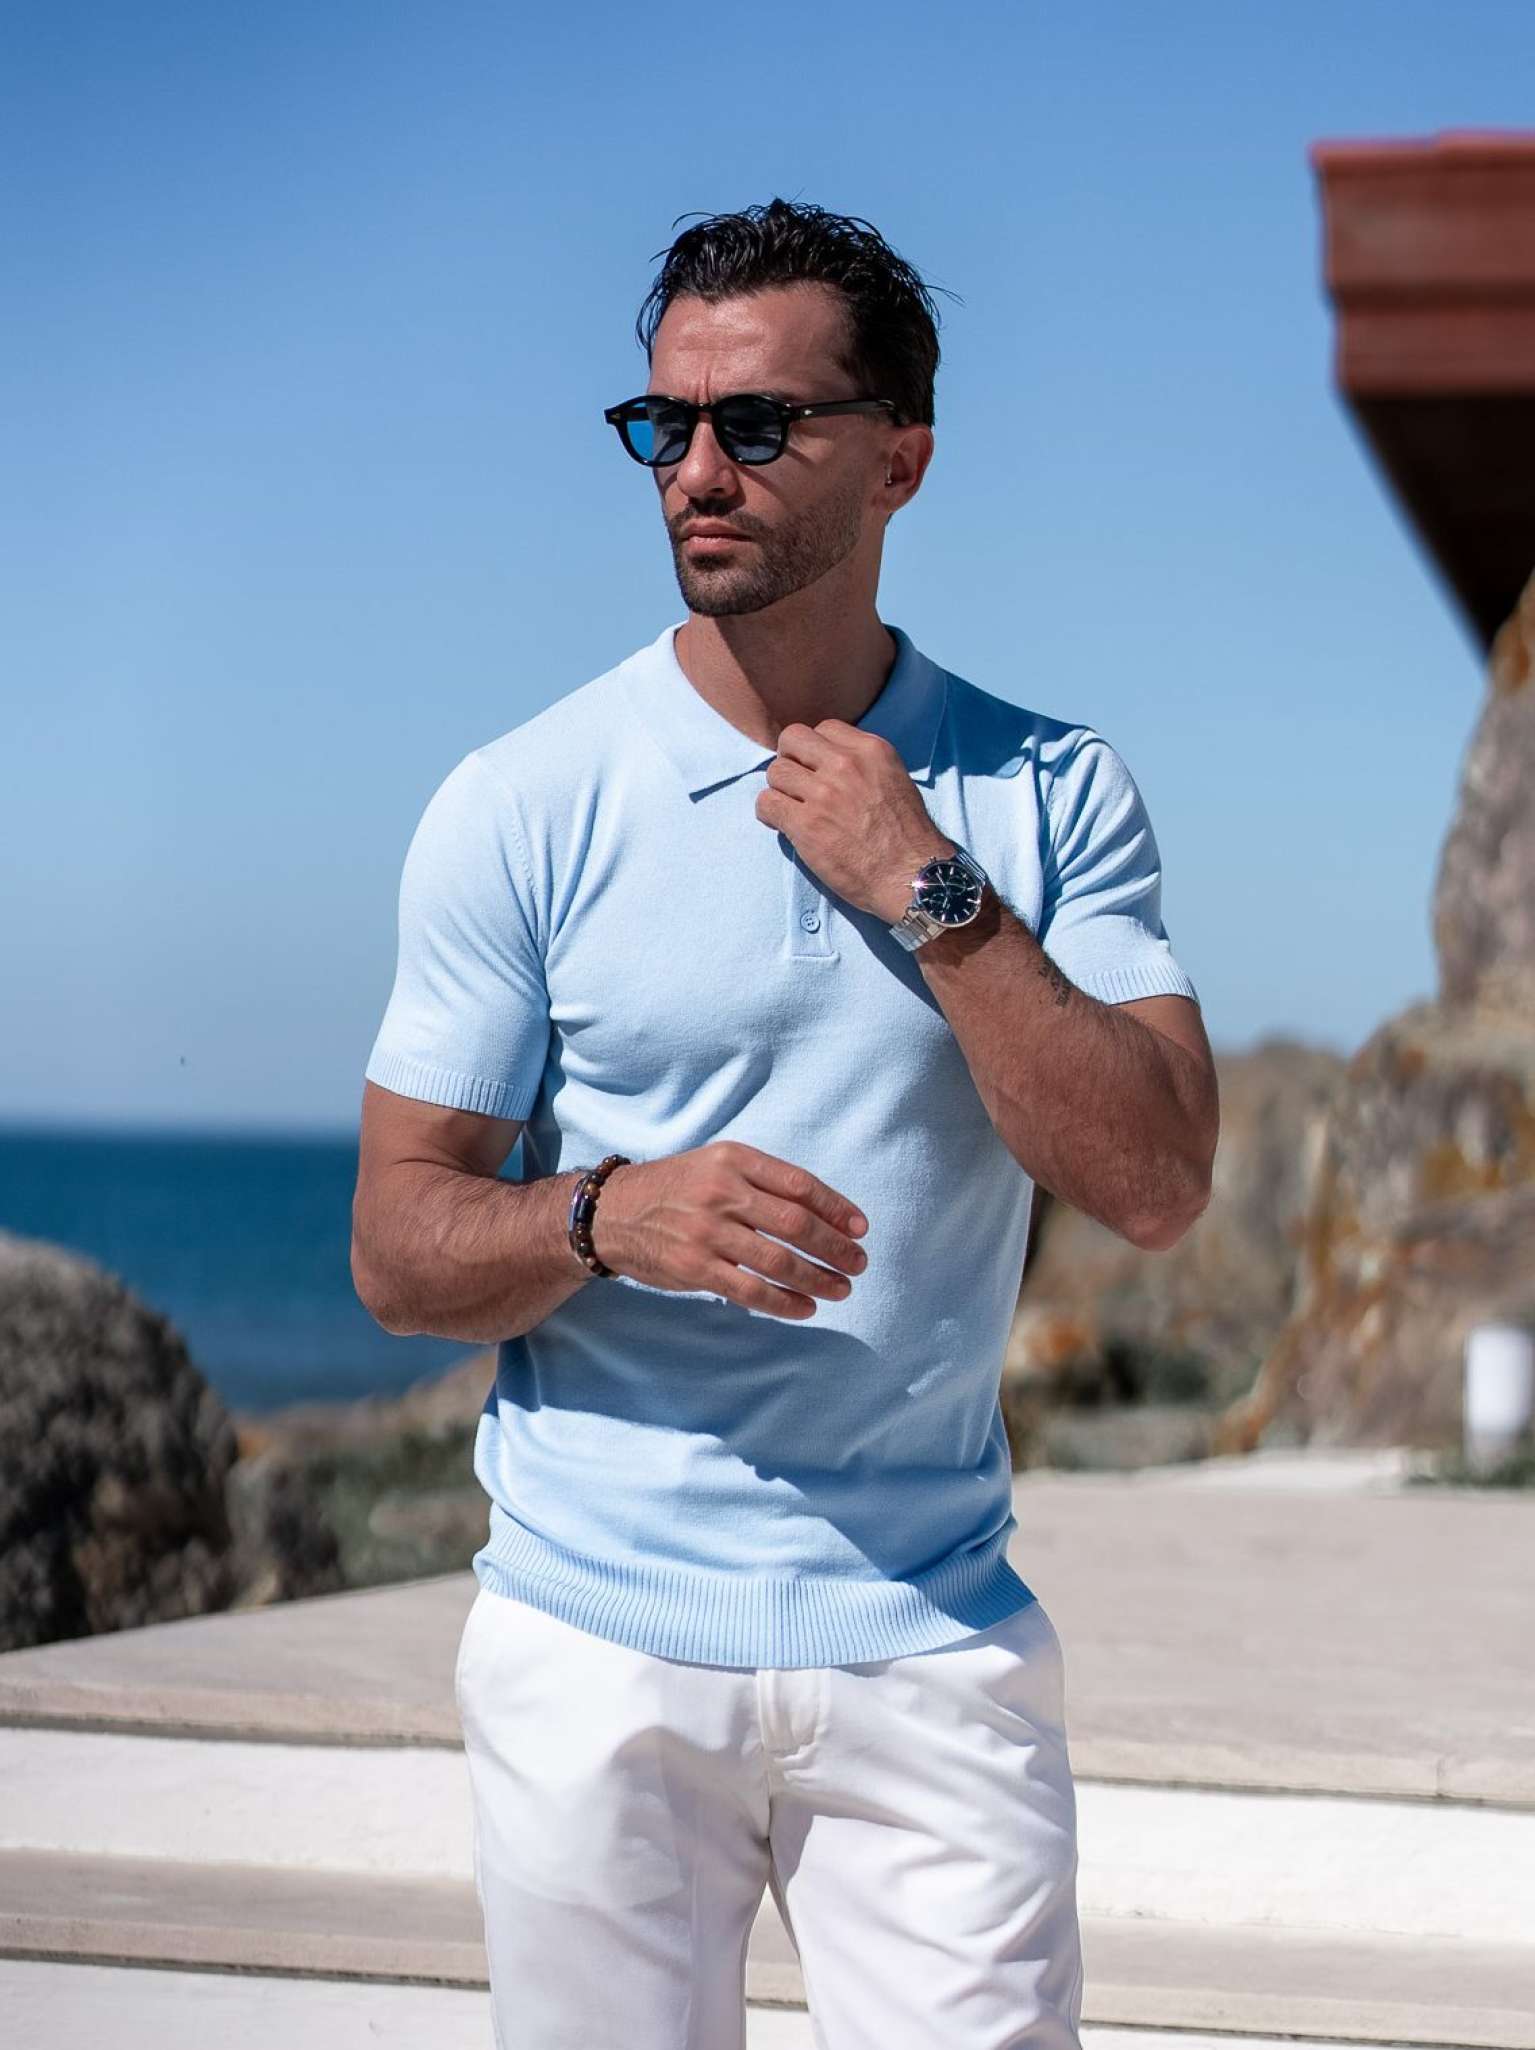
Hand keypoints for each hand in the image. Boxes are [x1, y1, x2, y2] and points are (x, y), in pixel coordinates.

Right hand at [587, 1142, 868, 1318]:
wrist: (611, 1212)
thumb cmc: (675, 1188)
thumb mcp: (715, 1164)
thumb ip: (762, 1181)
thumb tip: (823, 1213)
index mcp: (734, 1159)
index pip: (800, 1184)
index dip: (837, 1208)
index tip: (860, 1228)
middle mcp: (722, 1191)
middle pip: (797, 1223)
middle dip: (836, 1247)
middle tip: (859, 1264)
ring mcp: (708, 1231)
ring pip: (779, 1260)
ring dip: (819, 1278)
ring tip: (841, 1289)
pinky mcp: (695, 1267)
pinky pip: (751, 1291)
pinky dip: (785, 1303)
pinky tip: (805, 1308)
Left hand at [755, 721, 953, 922]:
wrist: (911, 876)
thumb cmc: (907, 836)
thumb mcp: (895, 780)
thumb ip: (863, 764)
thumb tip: (828, 760)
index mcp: (871, 750)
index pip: (824, 728)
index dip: (816, 749)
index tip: (818, 769)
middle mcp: (845, 764)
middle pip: (792, 740)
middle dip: (790, 759)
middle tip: (797, 784)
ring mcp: (823, 793)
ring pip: (776, 771)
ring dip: (780, 790)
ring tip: (793, 809)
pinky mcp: (806, 824)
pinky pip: (766, 803)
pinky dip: (769, 814)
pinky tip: (783, 824)